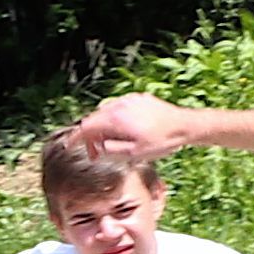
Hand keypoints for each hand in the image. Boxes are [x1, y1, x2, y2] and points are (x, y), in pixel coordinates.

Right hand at [72, 94, 192, 164]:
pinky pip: (120, 108)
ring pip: (106, 112)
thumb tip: (98, 147)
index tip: (69, 146)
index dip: (76, 138)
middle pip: (95, 119)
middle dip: (91, 136)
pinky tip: (125, 131)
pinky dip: (115, 119)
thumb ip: (111, 150)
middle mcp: (120, 105)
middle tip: (96, 153)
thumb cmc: (161, 141)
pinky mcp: (139, 98)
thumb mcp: (134, 154)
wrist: (184, 125)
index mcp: (116, 119)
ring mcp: (129, 99)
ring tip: (110, 143)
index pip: (87, 127)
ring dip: (103, 127)